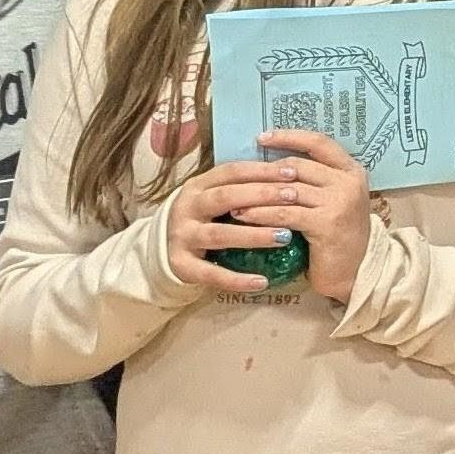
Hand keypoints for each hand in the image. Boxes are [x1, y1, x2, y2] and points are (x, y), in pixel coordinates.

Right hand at [165, 160, 311, 294]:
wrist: (161, 250)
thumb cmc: (202, 220)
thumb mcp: (214, 198)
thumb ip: (241, 188)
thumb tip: (288, 176)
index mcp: (197, 186)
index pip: (231, 172)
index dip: (261, 171)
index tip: (292, 173)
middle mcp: (187, 208)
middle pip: (225, 198)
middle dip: (261, 196)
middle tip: (293, 198)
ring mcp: (182, 237)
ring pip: (220, 234)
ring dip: (254, 235)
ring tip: (285, 237)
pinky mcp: (181, 265)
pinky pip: (211, 274)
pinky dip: (237, 279)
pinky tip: (262, 282)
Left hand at [222, 129, 376, 305]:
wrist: (357, 271)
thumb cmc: (339, 237)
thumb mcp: (334, 201)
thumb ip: (314, 182)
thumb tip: (272, 166)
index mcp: (351, 170)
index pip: (318, 142)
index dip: (289, 137)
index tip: (261, 137)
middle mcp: (348, 182)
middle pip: (297, 165)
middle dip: (263, 171)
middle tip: (236, 177)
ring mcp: (339, 201)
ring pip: (286, 189)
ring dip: (255, 194)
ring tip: (232, 199)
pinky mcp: (326, 223)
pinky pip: (284, 213)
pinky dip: (260, 214)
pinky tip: (243, 216)